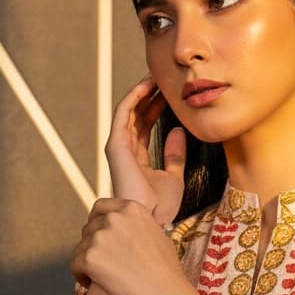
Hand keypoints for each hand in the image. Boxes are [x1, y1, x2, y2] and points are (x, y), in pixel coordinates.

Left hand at [70, 199, 205, 294]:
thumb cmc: (167, 272)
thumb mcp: (159, 236)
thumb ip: (138, 227)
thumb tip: (128, 230)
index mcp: (132, 209)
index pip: (101, 207)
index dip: (96, 221)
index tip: (97, 234)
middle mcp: (114, 218)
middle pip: (89, 228)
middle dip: (92, 245)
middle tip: (103, 263)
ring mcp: (100, 237)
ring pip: (80, 247)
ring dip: (88, 262)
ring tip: (102, 278)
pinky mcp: (89, 258)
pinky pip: (75, 265)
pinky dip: (83, 276)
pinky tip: (96, 285)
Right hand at [105, 75, 185, 224]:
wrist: (151, 218)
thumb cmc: (160, 206)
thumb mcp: (174, 176)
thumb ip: (175, 155)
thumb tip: (178, 131)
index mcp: (136, 159)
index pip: (145, 125)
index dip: (156, 107)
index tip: (171, 94)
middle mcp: (124, 151)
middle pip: (136, 115)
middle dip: (150, 96)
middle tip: (166, 79)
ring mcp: (118, 147)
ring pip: (129, 110)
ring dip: (142, 92)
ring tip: (158, 76)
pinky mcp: (115, 144)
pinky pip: (123, 113)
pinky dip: (134, 97)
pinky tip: (147, 85)